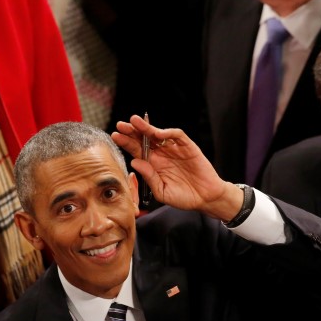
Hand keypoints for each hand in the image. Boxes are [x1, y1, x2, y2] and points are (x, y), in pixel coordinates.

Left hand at [111, 115, 242, 220]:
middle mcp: (161, 154)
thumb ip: (149, 177)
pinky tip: (158, 133)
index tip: (115, 136)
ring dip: (146, 127)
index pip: (136, 150)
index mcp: (153, 164)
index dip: (126, 142)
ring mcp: (174, 149)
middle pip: (144, 139)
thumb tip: (134, 162)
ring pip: (158, 134)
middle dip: (132, 131)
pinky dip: (168, 132)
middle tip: (121, 125)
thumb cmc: (183, 197)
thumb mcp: (162, 191)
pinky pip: (177, 135)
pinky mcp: (188, 147)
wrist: (205, 198)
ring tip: (134, 122)